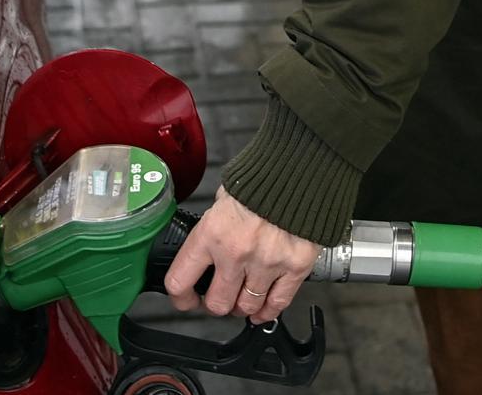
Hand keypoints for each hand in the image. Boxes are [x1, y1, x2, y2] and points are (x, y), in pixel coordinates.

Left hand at [161, 187, 320, 323]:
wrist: (300, 170)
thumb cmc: (262, 179)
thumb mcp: (223, 198)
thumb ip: (214, 227)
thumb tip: (207, 246)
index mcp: (211, 233)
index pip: (180, 281)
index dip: (181, 298)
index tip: (186, 298)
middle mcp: (236, 253)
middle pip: (217, 303)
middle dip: (216, 304)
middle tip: (219, 297)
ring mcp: (267, 263)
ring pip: (247, 307)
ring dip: (243, 307)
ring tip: (243, 299)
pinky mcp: (295, 267)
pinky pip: (278, 303)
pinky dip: (268, 310)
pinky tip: (263, 308)